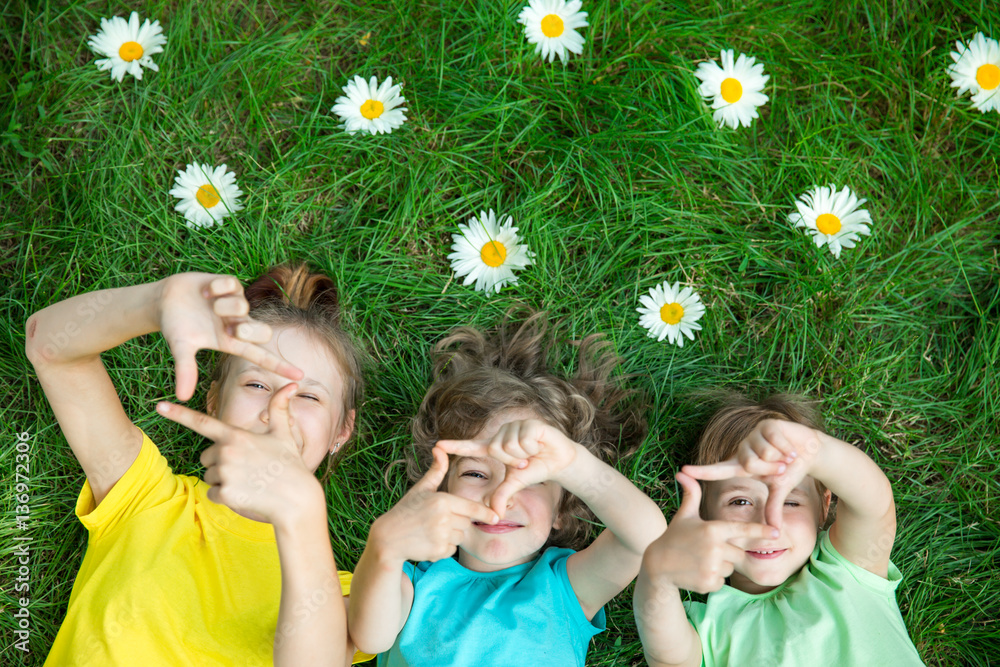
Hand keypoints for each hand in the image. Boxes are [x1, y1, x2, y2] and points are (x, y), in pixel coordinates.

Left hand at [156, 383, 318, 523]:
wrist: (296, 499)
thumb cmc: (290, 465)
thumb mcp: (284, 434)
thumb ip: (279, 408)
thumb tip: (291, 384)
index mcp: (236, 436)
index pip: (202, 422)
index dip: (179, 414)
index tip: (159, 406)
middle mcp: (227, 452)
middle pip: (205, 456)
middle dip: (219, 462)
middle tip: (246, 468)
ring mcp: (225, 473)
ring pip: (209, 476)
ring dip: (223, 480)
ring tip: (249, 481)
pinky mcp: (226, 494)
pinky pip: (214, 494)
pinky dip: (226, 496)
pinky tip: (246, 494)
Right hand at [158, 273, 303, 400]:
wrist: (164, 300)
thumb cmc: (176, 326)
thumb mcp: (181, 347)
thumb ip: (185, 370)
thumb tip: (182, 397)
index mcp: (231, 342)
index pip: (260, 357)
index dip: (280, 366)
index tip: (300, 376)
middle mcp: (239, 324)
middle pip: (263, 332)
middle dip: (248, 330)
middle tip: (229, 328)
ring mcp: (237, 304)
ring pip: (244, 306)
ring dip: (224, 306)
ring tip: (208, 305)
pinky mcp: (231, 285)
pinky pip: (232, 285)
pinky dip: (216, 288)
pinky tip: (206, 291)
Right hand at [371, 448, 498, 562]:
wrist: (388, 537)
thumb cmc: (406, 510)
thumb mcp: (421, 489)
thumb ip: (436, 471)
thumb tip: (440, 448)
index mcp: (442, 501)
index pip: (471, 508)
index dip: (485, 513)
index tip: (496, 518)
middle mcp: (444, 519)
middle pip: (467, 523)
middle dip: (457, 522)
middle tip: (436, 520)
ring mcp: (441, 536)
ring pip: (460, 537)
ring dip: (451, 536)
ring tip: (431, 531)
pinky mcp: (438, 551)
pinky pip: (452, 550)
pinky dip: (443, 548)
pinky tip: (428, 542)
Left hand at [436, 419, 577, 518]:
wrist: (560, 462)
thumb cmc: (535, 469)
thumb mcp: (516, 483)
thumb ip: (502, 495)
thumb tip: (494, 514)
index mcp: (495, 447)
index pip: (471, 447)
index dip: (455, 446)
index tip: (437, 445)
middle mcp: (502, 434)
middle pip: (495, 448)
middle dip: (512, 461)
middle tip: (525, 461)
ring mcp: (515, 426)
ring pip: (509, 445)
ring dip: (524, 455)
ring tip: (532, 453)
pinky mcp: (529, 423)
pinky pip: (523, 440)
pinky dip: (533, 448)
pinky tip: (539, 445)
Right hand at [643, 473, 776, 593]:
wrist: (657, 565)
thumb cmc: (674, 537)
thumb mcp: (684, 516)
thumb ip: (692, 495)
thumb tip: (683, 472)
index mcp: (712, 529)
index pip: (742, 529)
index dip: (761, 530)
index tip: (776, 532)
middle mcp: (715, 548)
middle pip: (738, 552)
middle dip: (728, 552)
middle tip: (707, 550)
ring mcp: (712, 567)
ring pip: (730, 568)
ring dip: (720, 566)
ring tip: (700, 561)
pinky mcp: (710, 583)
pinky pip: (722, 581)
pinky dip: (713, 579)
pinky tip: (697, 572)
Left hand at [682, 419, 823, 528]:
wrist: (810, 452)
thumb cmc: (790, 470)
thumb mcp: (779, 490)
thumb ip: (772, 507)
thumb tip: (774, 531)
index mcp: (741, 465)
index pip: (718, 469)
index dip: (701, 471)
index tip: (682, 472)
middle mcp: (743, 448)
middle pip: (748, 463)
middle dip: (770, 469)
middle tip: (781, 467)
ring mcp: (753, 435)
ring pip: (762, 453)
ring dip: (780, 458)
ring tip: (785, 456)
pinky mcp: (766, 424)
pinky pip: (774, 442)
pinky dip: (786, 448)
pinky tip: (790, 447)